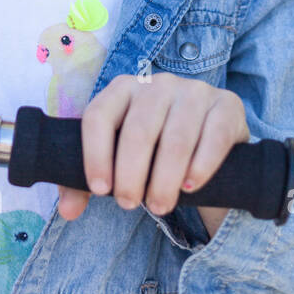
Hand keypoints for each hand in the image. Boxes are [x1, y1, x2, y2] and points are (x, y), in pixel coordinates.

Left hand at [57, 72, 249, 222]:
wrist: (207, 141)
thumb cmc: (152, 151)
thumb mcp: (118, 160)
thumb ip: (85, 183)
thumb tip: (67, 210)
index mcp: (122, 88)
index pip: (98, 115)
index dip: (95, 154)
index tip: (100, 190)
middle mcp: (157, 83)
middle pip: (138, 130)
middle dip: (131, 174)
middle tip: (129, 205)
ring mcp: (194, 91)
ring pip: (176, 138)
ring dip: (165, 179)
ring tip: (158, 205)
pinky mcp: (227, 104)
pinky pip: (214, 136)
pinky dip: (201, 165)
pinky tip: (191, 186)